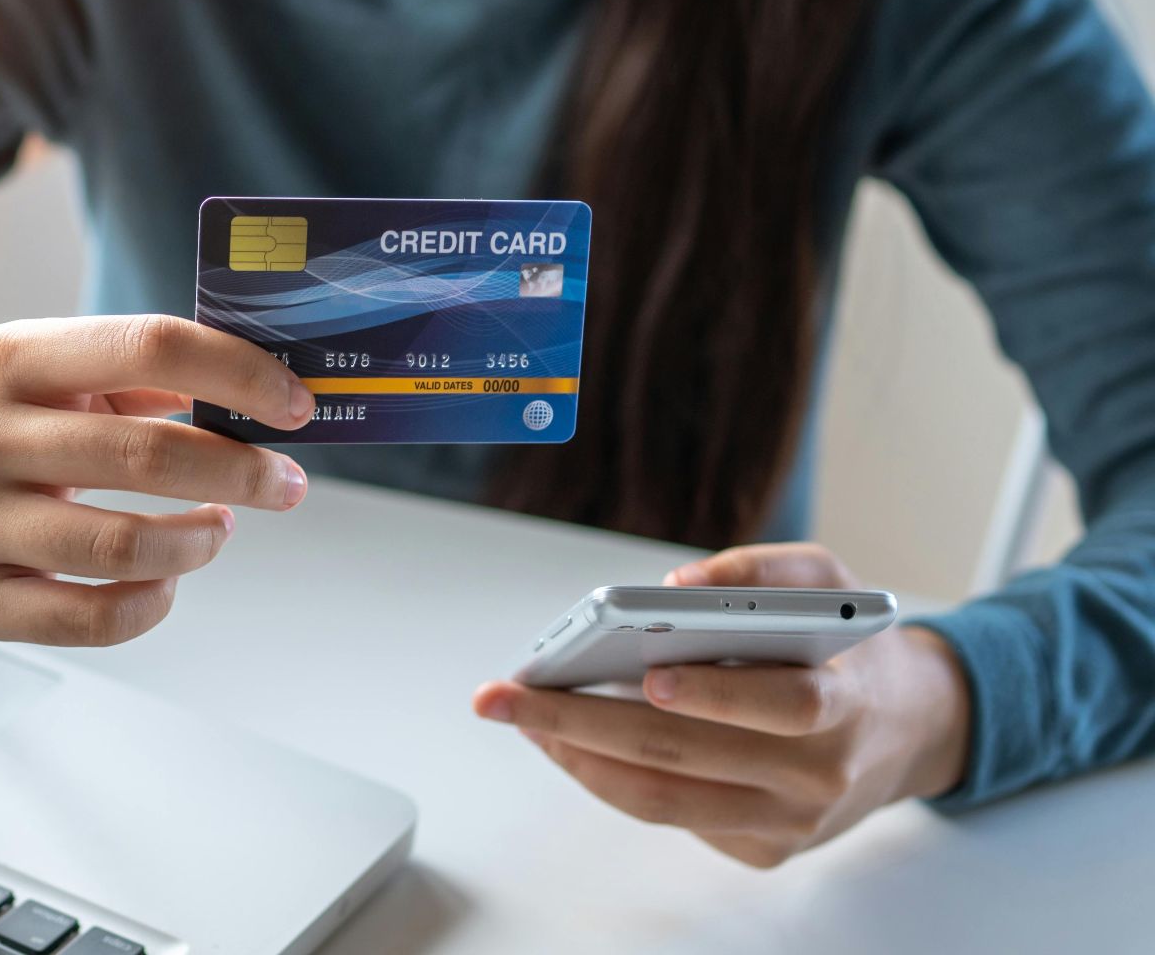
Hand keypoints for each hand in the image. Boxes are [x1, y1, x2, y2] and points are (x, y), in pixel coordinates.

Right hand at [0, 314, 312, 646]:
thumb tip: (273, 398)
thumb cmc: (32, 430)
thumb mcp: (72, 378)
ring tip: (220, 528)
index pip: (147, 346)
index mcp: (10, 357)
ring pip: (120, 547)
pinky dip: (152, 602)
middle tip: (287, 483)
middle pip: (144, 453)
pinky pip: (90, 618)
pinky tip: (168, 579)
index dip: (238, 374)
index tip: (296, 405)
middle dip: (241, 471)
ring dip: (198, 541)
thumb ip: (158, 375)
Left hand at [473, 542, 971, 867]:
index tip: (649, 676)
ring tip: (521, 719)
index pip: (783, 705)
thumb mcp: (832, 583)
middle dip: (580, 723)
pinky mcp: (764, 849)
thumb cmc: (851, 648)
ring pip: (663, 800)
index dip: (717, 694)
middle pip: (684, 756)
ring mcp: (788, 822)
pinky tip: (570, 741)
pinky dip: (611, 779)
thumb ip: (762, 571)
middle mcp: (817, 775)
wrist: (914, 729)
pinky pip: (672, 816)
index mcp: (844, 702)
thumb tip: (677, 585)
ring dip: (578, 758)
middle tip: (505, 697)